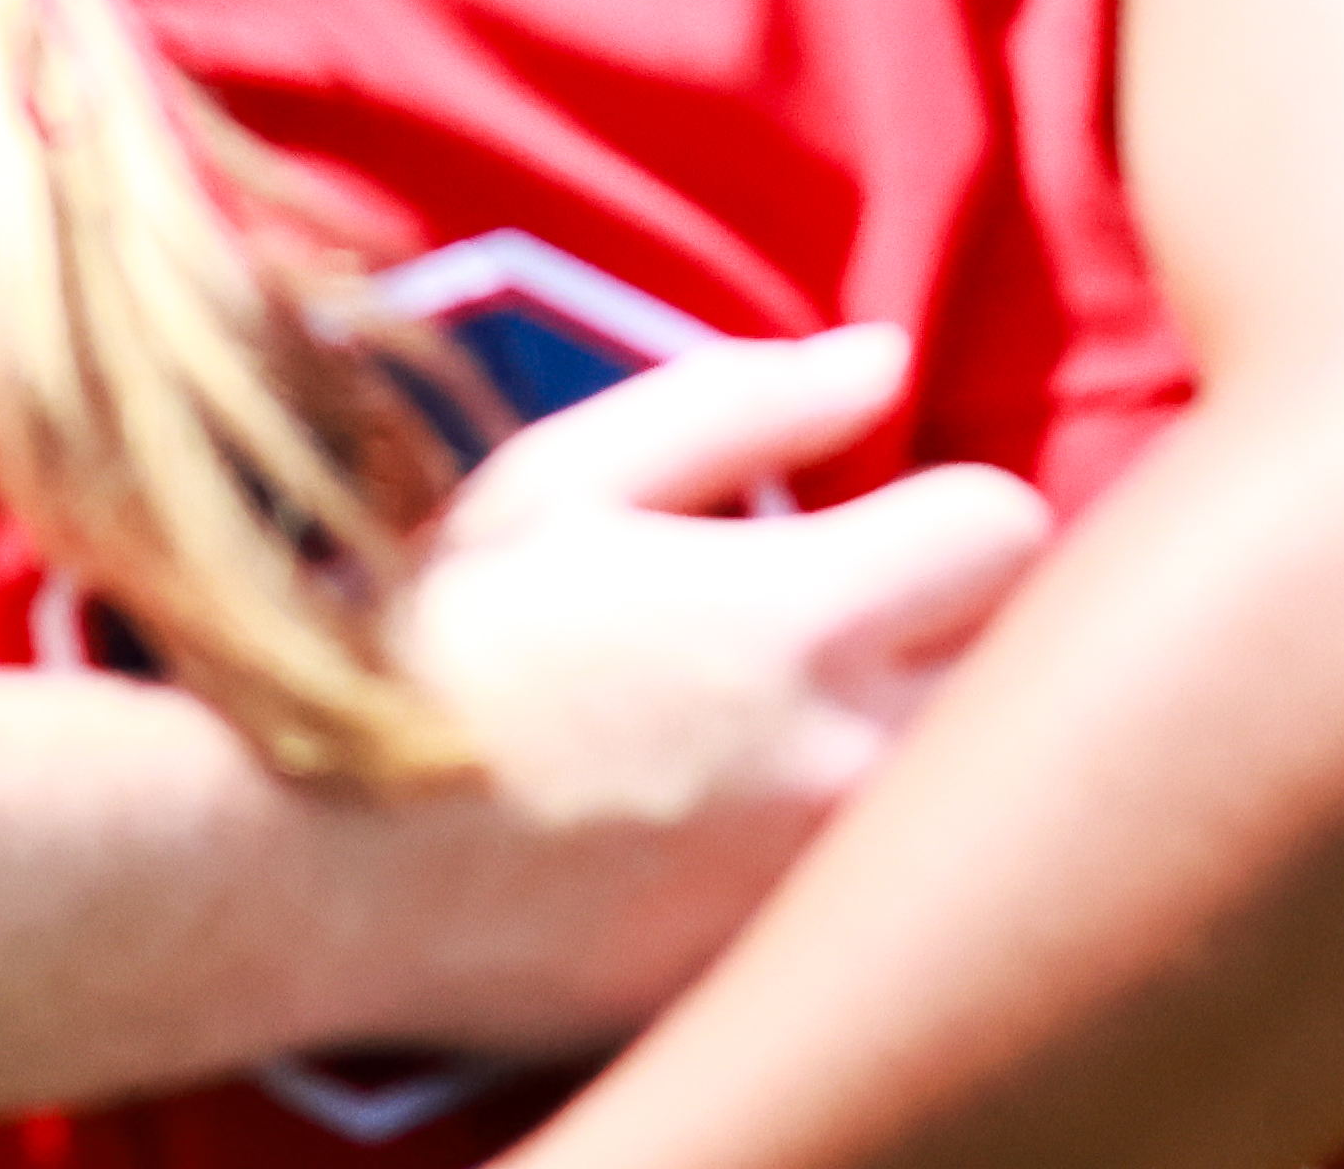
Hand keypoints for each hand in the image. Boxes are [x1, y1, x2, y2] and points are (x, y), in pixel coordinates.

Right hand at [346, 324, 1053, 1043]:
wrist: (313, 863)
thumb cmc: (433, 644)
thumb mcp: (566, 482)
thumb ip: (740, 407)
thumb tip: (887, 361)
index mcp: (803, 618)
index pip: (1013, 534)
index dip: (952, 517)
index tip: (885, 535)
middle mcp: (848, 768)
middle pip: (1030, 680)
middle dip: (967, 639)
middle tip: (875, 633)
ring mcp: (822, 895)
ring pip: (976, 805)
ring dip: (930, 754)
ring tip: (816, 736)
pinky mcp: (778, 982)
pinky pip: (887, 910)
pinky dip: (858, 867)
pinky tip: (757, 840)